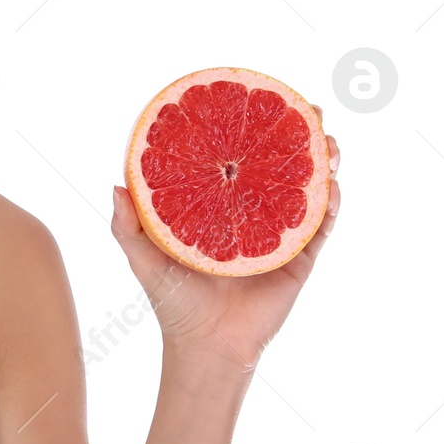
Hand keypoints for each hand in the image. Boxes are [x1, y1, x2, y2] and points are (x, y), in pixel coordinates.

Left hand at [109, 120, 340, 371]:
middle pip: (281, 164)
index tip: (258, 97)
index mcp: (220, 207)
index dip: (251, 130)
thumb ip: (126, 225)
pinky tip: (330, 187)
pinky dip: (328, 205)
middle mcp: (252, 214)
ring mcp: (278, 234)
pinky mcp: (298, 259)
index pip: (239, 159)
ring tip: (327, 138)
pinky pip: (320, 227)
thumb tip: (114, 184)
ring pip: (308, 188)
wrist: (206, 347)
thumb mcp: (144, 259)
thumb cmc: (174, 303)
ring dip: (323, 161)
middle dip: (298, 133)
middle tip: (307, 107)